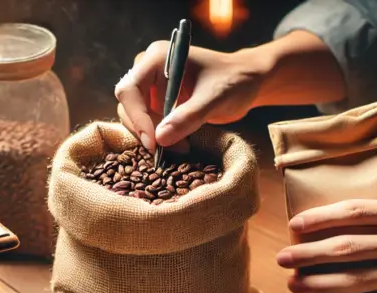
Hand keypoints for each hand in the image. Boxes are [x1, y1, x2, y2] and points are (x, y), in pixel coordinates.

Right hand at [114, 42, 265, 151]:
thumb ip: (188, 116)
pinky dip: (160, 137)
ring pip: (136, 116)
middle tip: (166, 150)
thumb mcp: (214, 99)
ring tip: (181, 147)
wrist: (247, 81)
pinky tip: (180, 144)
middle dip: (145, 130)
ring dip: (153, 136)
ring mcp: (154, 86)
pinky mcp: (160, 102)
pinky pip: (149, 122)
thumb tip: (159, 139)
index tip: (153, 142)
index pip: (130, 89)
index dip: (137, 117)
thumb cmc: (234, 81)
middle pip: (128, 104)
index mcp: (157, 58)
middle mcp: (149, 70)